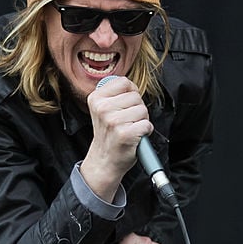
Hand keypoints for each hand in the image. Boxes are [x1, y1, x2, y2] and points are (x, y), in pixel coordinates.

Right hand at [80, 77, 152, 201]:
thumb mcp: (103, 109)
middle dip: (137, 108)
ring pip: (143, 110)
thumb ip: (115, 94)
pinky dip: (145, 131)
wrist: (105, 161)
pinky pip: (147, 124)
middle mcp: (102, 108)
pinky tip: (134, 137)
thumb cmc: (109, 134)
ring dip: (141, 120)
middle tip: (126, 121)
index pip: (124, 82)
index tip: (124, 106)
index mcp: (96, 98)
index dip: (130, 93)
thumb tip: (131, 84)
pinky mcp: (125, 134)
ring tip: (130, 129)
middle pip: (136, 96)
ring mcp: (113, 121)